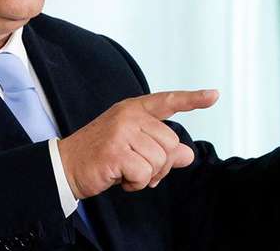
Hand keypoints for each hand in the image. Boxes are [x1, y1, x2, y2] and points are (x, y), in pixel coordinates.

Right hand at [57, 89, 218, 199]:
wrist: (66, 166)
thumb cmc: (101, 156)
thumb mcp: (134, 148)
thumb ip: (161, 149)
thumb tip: (188, 155)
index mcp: (134, 109)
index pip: (168, 101)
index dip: (192, 99)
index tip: (214, 95)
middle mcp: (129, 116)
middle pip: (171, 144)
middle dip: (160, 165)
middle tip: (138, 169)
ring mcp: (122, 132)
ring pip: (160, 161)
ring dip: (146, 176)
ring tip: (125, 172)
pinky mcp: (115, 151)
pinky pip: (145, 174)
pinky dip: (136, 184)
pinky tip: (120, 178)